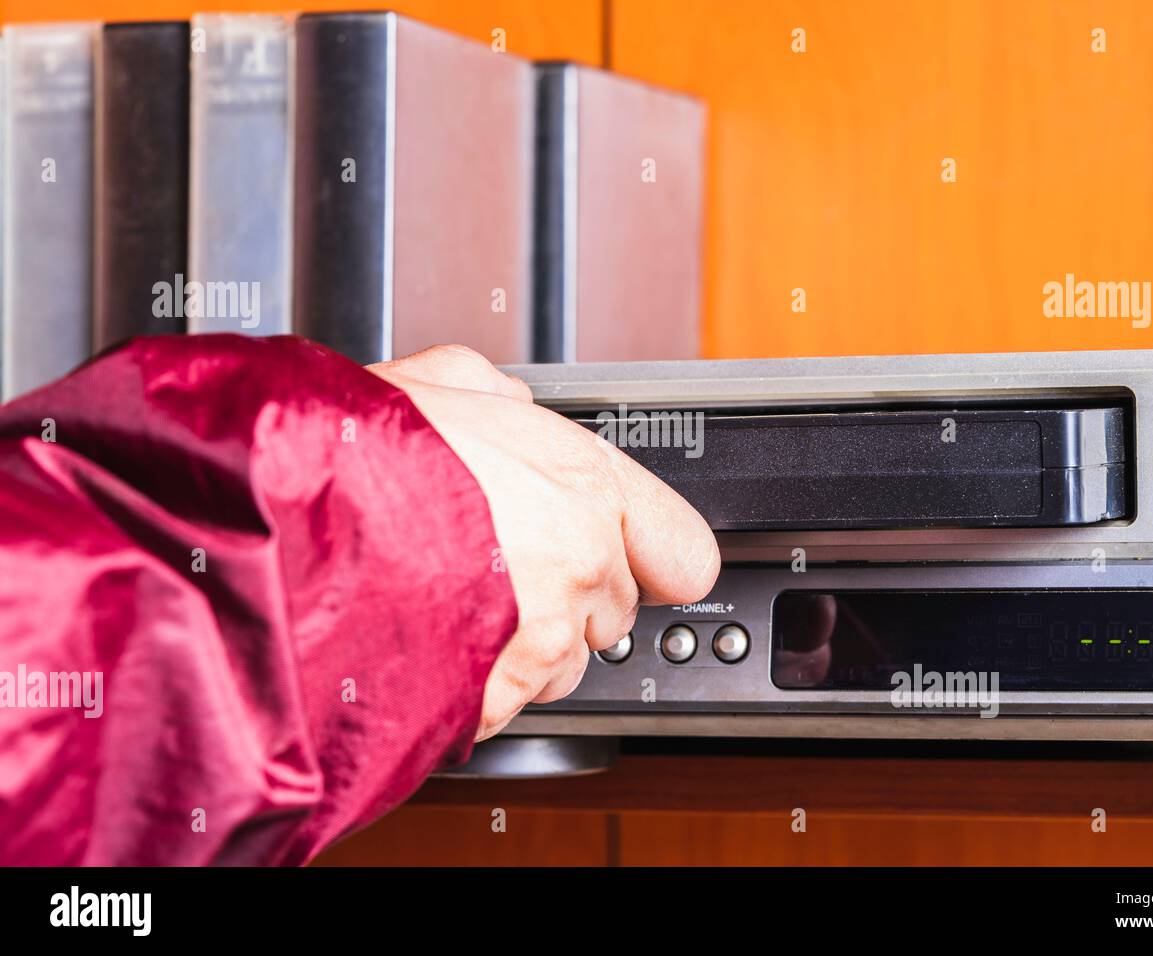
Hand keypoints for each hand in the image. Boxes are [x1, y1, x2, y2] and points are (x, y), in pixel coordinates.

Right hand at [369, 345, 719, 739]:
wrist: (280, 523)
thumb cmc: (351, 451)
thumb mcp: (438, 382)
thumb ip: (499, 397)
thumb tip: (511, 407)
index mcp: (584, 485)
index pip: (685, 551)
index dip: (658, 558)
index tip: (641, 563)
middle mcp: (578, 564)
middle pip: (617, 611)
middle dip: (573, 598)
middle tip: (506, 573)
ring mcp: (540, 636)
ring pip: (568, 666)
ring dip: (529, 648)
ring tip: (458, 609)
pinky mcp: (494, 696)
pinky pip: (511, 703)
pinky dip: (479, 685)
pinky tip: (432, 643)